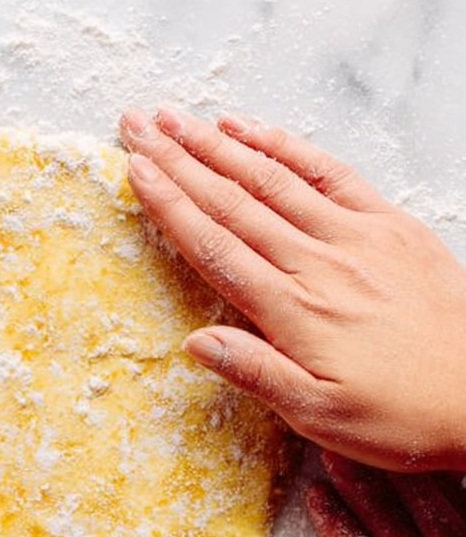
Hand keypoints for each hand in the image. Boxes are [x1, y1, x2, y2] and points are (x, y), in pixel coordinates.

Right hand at [119, 107, 465, 471]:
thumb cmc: (403, 416)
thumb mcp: (320, 417)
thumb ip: (256, 373)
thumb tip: (193, 342)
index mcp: (293, 310)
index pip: (214, 246)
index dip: (169, 204)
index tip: (134, 170)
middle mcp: (318, 263)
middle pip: (232, 201)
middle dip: (178, 160)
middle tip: (136, 125)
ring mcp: (356, 237)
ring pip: (273, 179)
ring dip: (218, 145)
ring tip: (176, 118)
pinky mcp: (390, 226)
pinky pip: (330, 174)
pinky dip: (287, 148)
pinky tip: (253, 129)